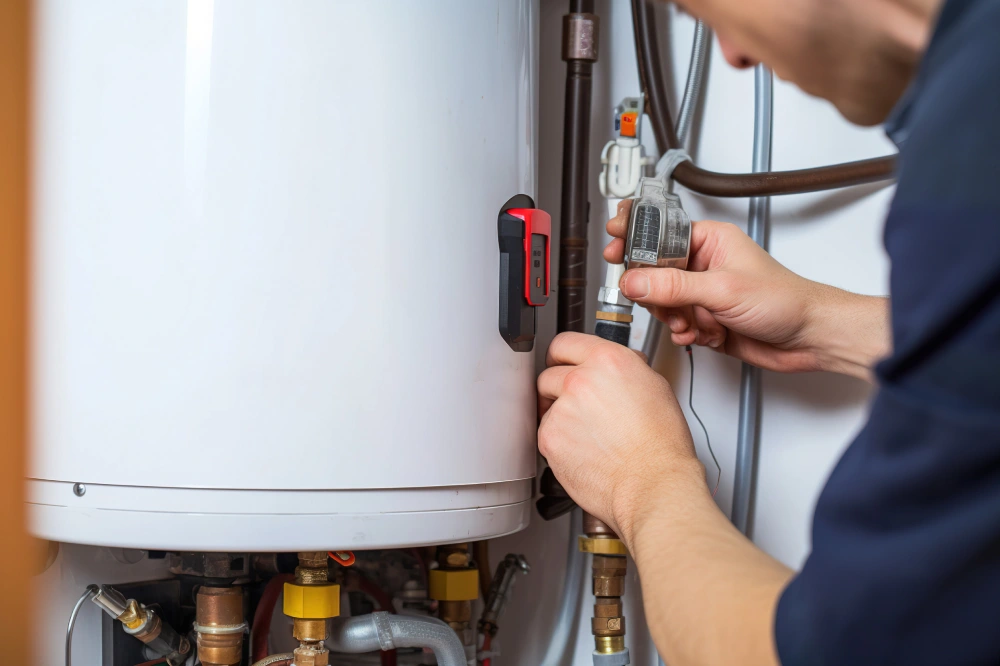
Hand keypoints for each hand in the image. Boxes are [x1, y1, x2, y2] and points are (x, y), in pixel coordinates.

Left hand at [537, 332, 707, 544]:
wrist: (652, 483)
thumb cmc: (660, 444)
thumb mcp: (654, 387)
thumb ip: (624, 370)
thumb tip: (612, 368)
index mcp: (607, 360)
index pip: (565, 343)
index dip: (563, 356)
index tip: (561, 363)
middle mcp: (581, 379)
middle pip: (549, 374)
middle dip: (559, 388)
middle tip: (578, 405)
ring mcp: (562, 409)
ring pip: (546, 406)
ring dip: (559, 415)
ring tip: (588, 433)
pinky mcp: (550, 437)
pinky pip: (545, 432)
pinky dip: (558, 441)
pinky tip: (583, 448)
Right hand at [605, 200, 889, 379]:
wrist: (809, 338)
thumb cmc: (786, 300)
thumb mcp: (723, 289)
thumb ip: (674, 286)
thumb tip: (635, 281)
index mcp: (710, 240)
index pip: (660, 233)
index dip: (635, 239)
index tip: (614, 245)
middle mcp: (704, 264)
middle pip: (654, 273)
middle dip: (658, 294)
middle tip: (666, 302)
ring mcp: (703, 293)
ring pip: (663, 303)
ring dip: (676, 318)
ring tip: (696, 322)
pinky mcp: (705, 319)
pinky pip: (676, 325)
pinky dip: (686, 334)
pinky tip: (704, 334)